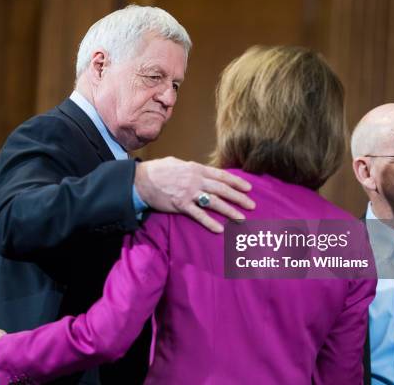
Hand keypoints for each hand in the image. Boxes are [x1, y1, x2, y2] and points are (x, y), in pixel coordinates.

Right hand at [134, 157, 254, 232]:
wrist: (141, 180)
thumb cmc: (158, 170)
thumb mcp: (178, 163)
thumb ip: (193, 168)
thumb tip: (204, 171)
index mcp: (196, 168)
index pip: (221, 175)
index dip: (236, 182)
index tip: (248, 187)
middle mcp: (195, 180)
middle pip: (222, 189)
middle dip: (239, 197)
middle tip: (252, 205)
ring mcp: (189, 193)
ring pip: (214, 202)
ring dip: (230, 211)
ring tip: (241, 218)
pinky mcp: (180, 205)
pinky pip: (198, 215)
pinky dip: (209, 222)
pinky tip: (219, 229)